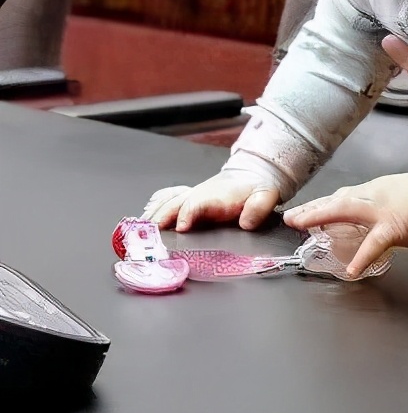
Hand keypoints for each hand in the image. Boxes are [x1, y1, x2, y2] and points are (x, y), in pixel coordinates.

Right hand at [142, 169, 280, 231]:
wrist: (250, 176)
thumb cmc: (255, 189)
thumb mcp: (265, 196)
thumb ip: (258, 208)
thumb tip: (247, 222)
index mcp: (216, 196)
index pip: (196, 203)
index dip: (187, 214)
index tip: (181, 227)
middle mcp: (198, 195)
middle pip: (173, 204)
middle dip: (160, 218)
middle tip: (149, 236)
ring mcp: (189, 197)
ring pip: (165, 204)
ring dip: (152, 217)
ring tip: (138, 234)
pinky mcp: (185, 201)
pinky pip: (165, 203)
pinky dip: (152, 211)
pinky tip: (142, 224)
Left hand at [283, 173, 407, 278]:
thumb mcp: (402, 195)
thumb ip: (383, 205)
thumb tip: (371, 218)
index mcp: (377, 190)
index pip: (343, 196)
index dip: (321, 204)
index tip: (302, 211)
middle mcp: (375, 196)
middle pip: (338, 200)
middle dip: (312, 209)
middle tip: (291, 218)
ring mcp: (383, 210)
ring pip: (346, 210)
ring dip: (322, 217)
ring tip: (302, 228)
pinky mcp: (395, 227)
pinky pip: (375, 243)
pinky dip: (362, 257)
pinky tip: (351, 271)